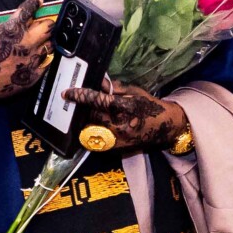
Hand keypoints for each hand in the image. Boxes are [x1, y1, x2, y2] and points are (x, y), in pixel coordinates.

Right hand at [0, 0, 55, 118]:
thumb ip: (4, 24)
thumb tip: (15, 22)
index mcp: (13, 28)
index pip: (29, 9)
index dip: (35, 3)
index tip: (38, 1)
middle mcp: (26, 43)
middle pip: (48, 27)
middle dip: (46, 23)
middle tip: (42, 25)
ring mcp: (31, 61)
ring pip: (49, 45)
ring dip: (44, 42)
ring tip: (36, 44)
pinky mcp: (32, 76)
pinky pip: (45, 63)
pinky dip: (40, 59)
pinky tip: (33, 58)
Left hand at [61, 78, 188, 151]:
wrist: (164, 127)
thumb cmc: (149, 106)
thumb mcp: (134, 91)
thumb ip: (114, 88)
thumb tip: (98, 82)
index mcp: (124, 107)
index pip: (96, 100)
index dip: (80, 96)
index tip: (67, 93)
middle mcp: (119, 125)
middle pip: (90, 115)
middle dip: (82, 109)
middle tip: (76, 103)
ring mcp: (116, 140)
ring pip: (89, 130)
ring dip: (85, 121)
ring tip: (83, 114)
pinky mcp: (115, 149)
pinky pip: (95, 141)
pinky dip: (90, 133)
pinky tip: (92, 126)